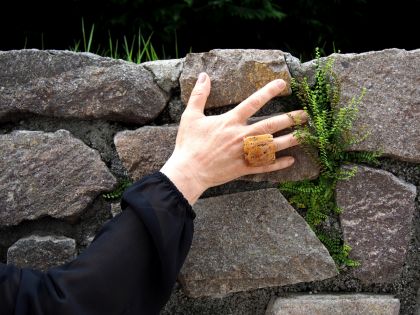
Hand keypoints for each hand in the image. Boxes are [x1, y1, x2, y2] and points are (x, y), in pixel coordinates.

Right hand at [160, 72, 306, 204]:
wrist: (188, 171)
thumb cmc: (189, 144)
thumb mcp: (190, 116)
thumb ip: (199, 95)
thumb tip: (204, 75)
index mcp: (230, 122)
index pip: (253, 102)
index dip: (268, 91)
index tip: (283, 84)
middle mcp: (240, 136)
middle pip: (270, 125)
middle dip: (289, 119)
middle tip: (305, 115)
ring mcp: (243, 153)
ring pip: (272, 146)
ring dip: (290, 140)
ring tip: (305, 135)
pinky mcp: (243, 168)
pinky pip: (264, 166)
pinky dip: (278, 164)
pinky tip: (290, 160)